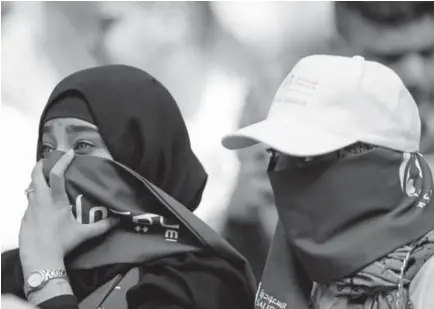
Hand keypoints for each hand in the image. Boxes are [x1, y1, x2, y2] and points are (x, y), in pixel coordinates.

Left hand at [19, 150, 118, 271]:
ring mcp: (30, 208)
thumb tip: (117, 221)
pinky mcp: (24, 218)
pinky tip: (41, 205)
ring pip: (30, 188)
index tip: (69, 153)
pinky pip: (29, 203)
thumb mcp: (84, 234)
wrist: (40, 259)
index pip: (56, 174)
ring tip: (45, 182)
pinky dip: (34, 198)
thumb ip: (102, 226)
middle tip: (47, 161)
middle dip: (40, 165)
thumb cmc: (62, 243)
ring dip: (36, 182)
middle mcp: (40, 200)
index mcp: (55, 200)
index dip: (62, 161)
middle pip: (35, 175)